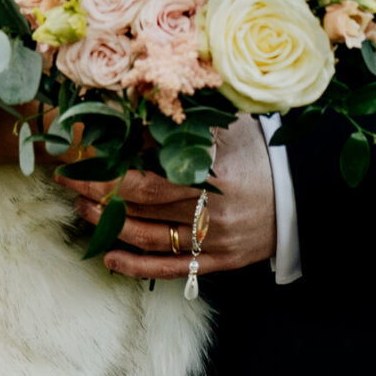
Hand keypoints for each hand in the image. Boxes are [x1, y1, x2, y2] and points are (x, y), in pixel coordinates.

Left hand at [57, 112, 276, 278]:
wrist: (304, 196)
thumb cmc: (263, 155)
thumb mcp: (232, 131)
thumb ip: (190, 124)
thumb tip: (141, 106)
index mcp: (216, 176)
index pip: (150, 180)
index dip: (112, 174)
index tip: (85, 161)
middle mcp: (213, 214)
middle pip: (143, 209)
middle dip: (100, 196)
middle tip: (71, 182)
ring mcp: (215, 242)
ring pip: (150, 239)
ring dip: (110, 226)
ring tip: (82, 210)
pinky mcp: (218, 263)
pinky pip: (171, 269)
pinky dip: (136, 266)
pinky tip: (109, 257)